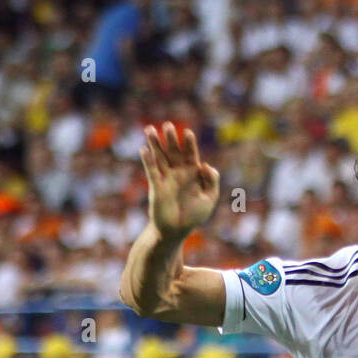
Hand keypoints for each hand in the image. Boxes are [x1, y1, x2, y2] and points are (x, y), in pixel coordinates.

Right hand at [140, 122, 219, 238]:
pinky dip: (148, 161)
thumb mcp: (209, 199)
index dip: (189, 144)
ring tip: (150, 129)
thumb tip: (206, 165)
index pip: (190, 154)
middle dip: (171, 139)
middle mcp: (178, 172)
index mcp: (192, 173)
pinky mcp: (156, 186)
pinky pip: (152, 171)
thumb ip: (212, 182)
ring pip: (160, 157)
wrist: (177, 230)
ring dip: (155, 144)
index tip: (188, 133)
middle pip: (173, 151)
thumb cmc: (194, 216)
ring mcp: (166, 178)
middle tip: (168, 126)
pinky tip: (144, 149)